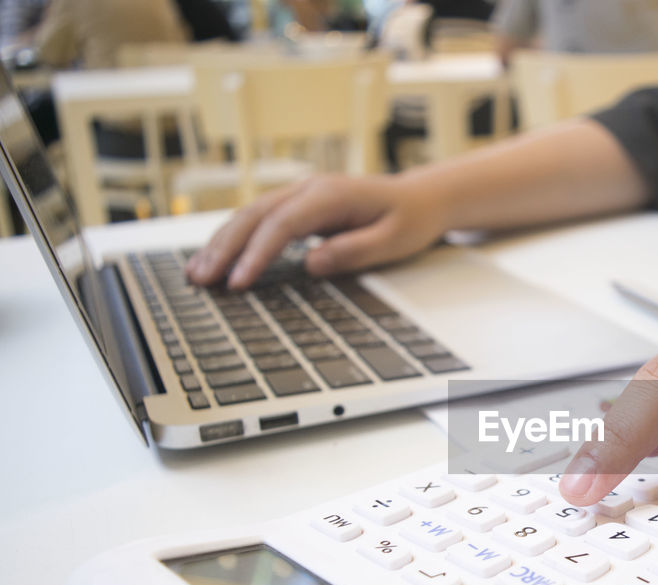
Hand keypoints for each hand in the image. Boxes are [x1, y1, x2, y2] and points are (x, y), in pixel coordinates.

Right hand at [185, 173, 446, 289]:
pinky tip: (217, 259)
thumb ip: (353, 250)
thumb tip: (310, 263)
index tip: (238, 281)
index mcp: (331, 195)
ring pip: (250, 215)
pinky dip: (234, 239)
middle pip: (255, 215)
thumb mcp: (392, 241)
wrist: (420, 198)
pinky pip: (259, 221)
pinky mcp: (298, 206)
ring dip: (221, 243)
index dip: (257, 253)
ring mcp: (300, 195)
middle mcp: (309, 189)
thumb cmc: (409, 220)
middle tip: (201, 279)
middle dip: (224, 248)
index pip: (283, 224)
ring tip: (196, 273)